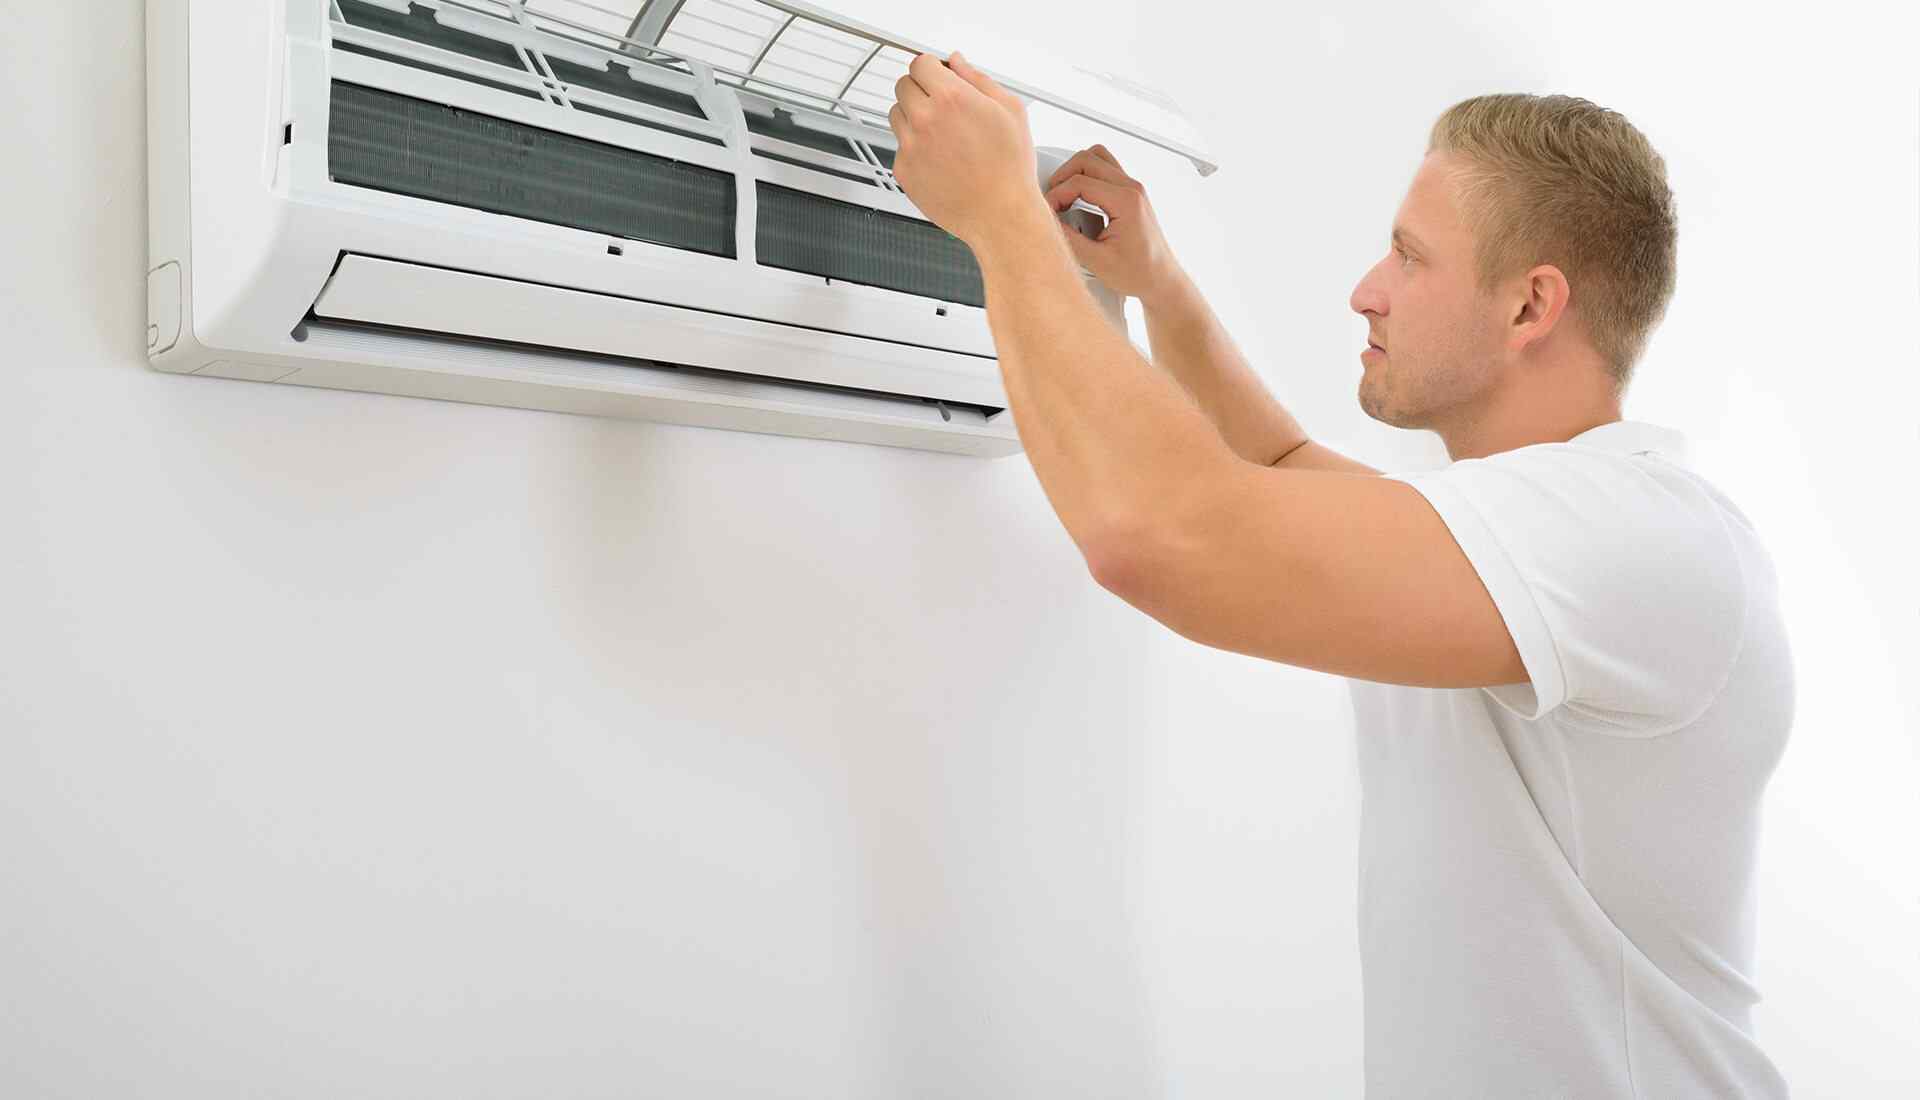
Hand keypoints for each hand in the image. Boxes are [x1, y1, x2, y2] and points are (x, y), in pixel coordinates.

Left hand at [887, 51, 1047, 248]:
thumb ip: (977, 78)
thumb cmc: (1010, 169)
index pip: (920, 63)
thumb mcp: (1009, 110)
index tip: (937, 76)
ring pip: (897, 115)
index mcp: (951, 98)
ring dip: (913, 116)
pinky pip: (900, 147)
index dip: (931, 68)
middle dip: (921, 89)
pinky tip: (940, 159)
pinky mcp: (903, 171)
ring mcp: (910, 146)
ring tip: (942, 135)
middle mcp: (925, 119)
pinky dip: (915, 148)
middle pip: (904, 85)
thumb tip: (957, 62)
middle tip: (941, 106)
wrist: (1001, 215)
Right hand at [1043, 145, 1187, 306]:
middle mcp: (1132, 189)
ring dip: (1076, 172)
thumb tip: (1049, 221)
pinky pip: (1105, 171)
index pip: (1080, 182)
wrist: (1161, 280)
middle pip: (1087, 159)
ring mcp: (1133, 189)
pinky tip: (1080, 202)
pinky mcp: (1131, 194)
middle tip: (1053, 199)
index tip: (1048, 211)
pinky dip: (1088, 179)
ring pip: (1098, 157)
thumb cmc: (1140, 272)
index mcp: (1126, 201)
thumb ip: (1069, 238)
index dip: (1057, 194)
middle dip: (1063, 177)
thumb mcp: (1097, 260)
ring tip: (1065, 195)